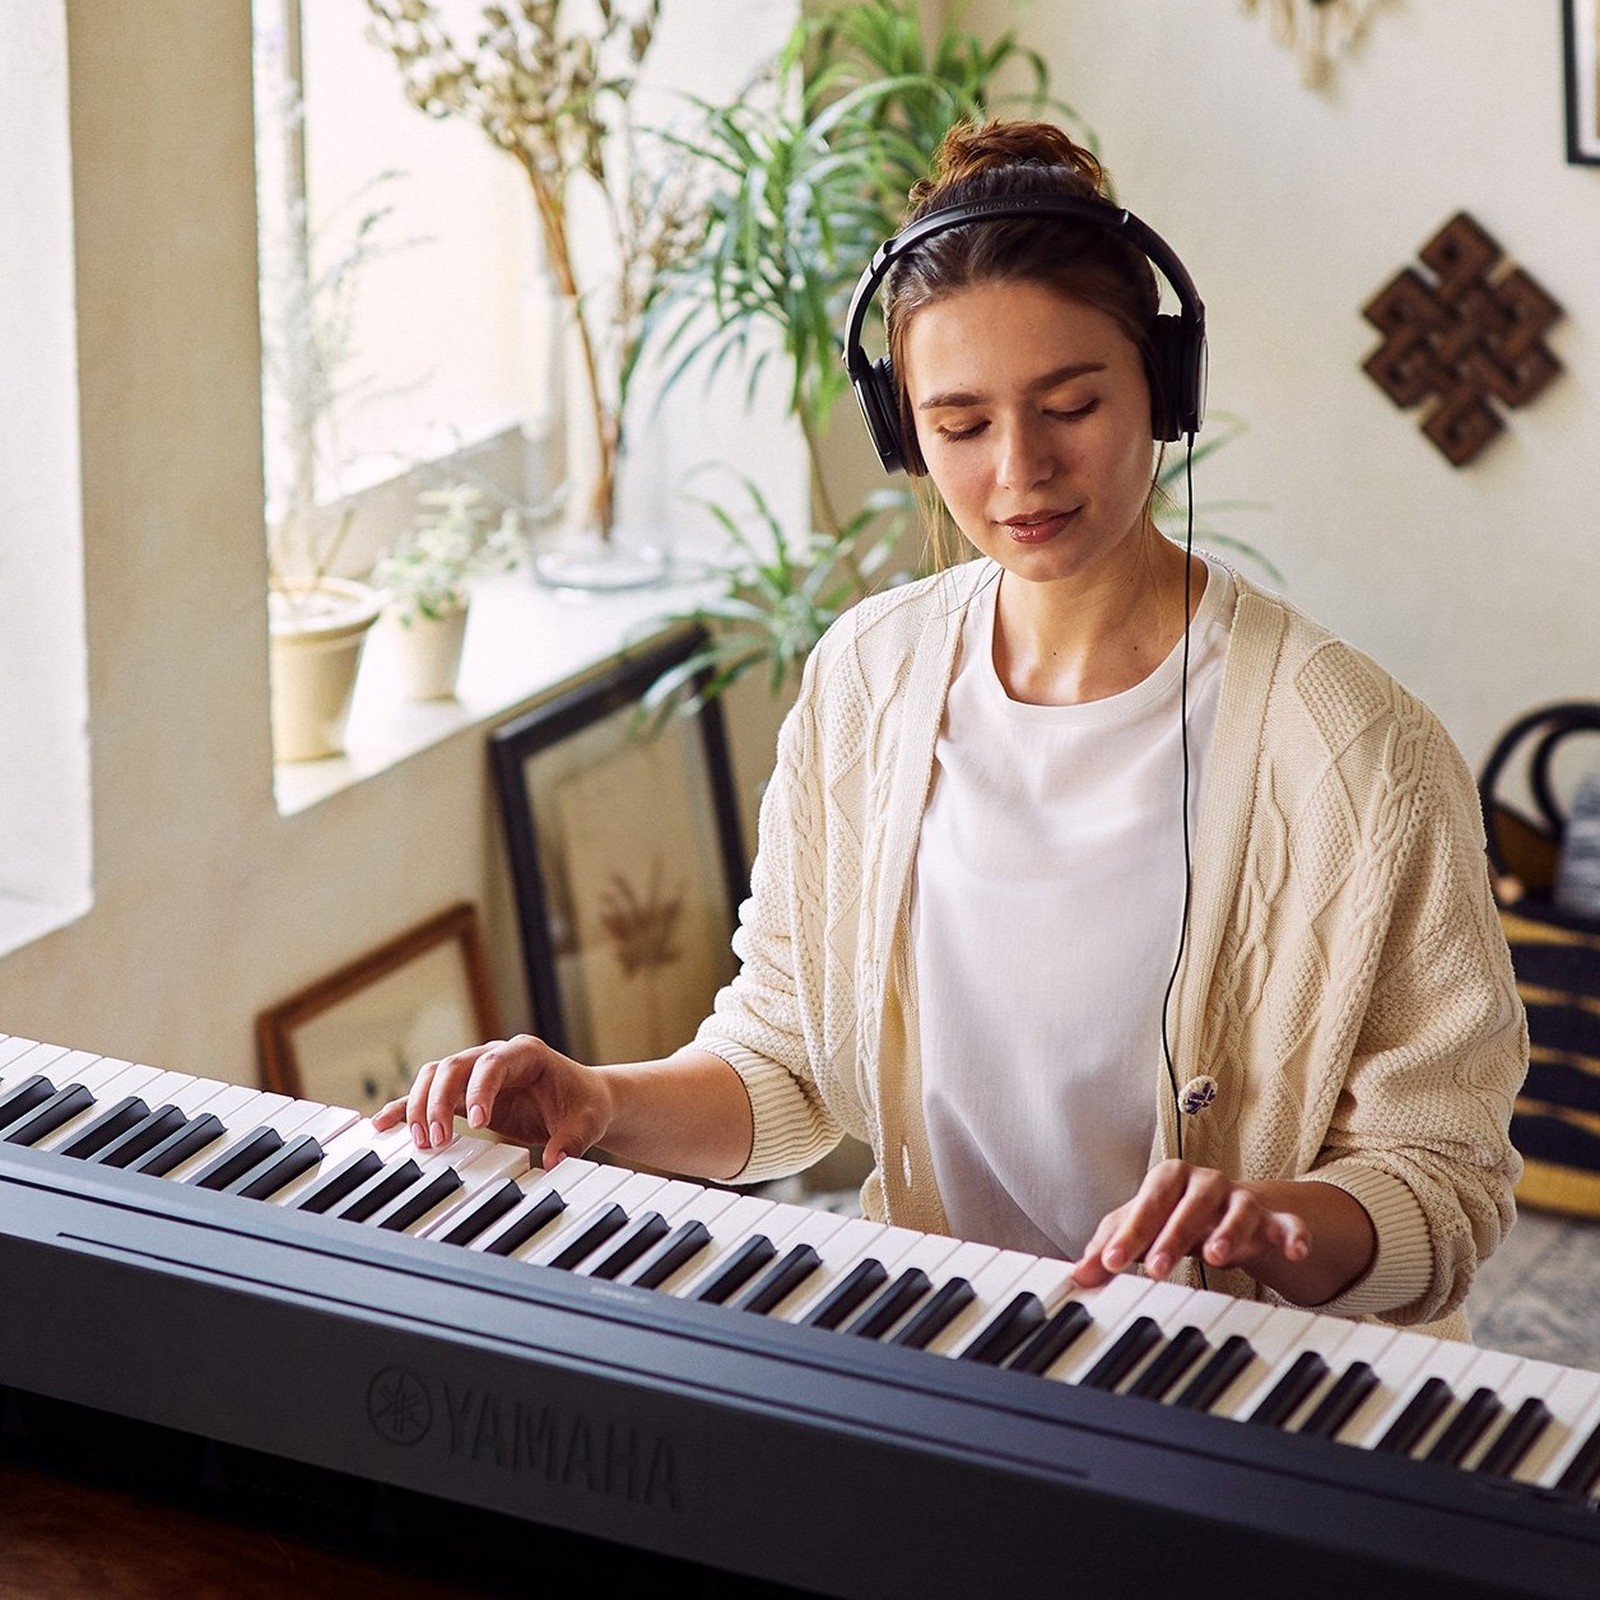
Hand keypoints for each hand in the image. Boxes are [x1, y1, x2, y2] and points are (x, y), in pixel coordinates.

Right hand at [372, 1034, 610, 1170]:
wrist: (584, 1100)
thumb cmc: (585, 1105)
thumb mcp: (587, 1123)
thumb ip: (572, 1140)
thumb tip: (554, 1161)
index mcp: (527, 1054)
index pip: (494, 1062)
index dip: (480, 1088)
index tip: (478, 1122)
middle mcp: (496, 1056)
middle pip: (454, 1066)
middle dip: (440, 1101)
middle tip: (438, 1140)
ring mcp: (476, 1072)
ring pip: (436, 1076)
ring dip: (422, 1106)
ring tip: (423, 1142)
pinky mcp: (464, 1092)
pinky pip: (429, 1094)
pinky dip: (407, 1106)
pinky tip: (384, 1123)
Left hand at [1073, 1160, 1310, 1288]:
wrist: (1220, 1212)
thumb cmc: (1169, 1217)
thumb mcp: (1137, 1230)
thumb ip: (1108, 1249)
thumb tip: (1077, 1276)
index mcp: (1169, 1178)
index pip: (1148, 1201)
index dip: (1130, 1231)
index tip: (1111, 1263)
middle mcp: (1206, 1183)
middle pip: (1190, 1203)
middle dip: (1172, 1235)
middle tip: (1155, 1269)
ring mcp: (1241, 1200)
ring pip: (1238, 1209)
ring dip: (1227, 1231)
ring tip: (1214, 1259)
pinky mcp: (1272, 1220)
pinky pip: (1288, 1224)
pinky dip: (1294, 1235)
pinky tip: (1296, 1252)